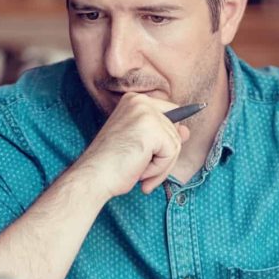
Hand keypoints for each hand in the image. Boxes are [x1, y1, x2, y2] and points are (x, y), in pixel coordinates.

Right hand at [71, 93, 190, 197]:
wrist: (92, 177)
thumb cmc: (111, 165)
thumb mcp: (140, 144)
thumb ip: (163, 135)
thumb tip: (186, 131)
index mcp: (134, 101)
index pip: (171, 115)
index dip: (167, 137)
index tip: (150, 154)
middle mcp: (140, 101)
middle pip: (175, 131)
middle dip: (163, 157)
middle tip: (142, 170)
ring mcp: (146, 113)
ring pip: (175, 144)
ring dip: (160, 166)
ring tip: (139, 172)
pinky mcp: (152, 128)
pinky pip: (171, 153)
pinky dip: (159, 169)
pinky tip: (139, 171)